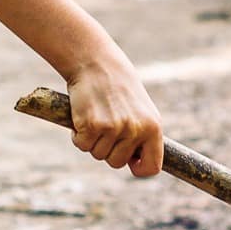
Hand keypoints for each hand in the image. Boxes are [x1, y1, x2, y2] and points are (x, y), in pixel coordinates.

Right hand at [63, 51, 163, 177]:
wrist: (96, 62)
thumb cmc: (118, 87)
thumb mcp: (140, 110)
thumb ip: (142, 134)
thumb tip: (137, 162)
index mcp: (153, 127)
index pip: (151, 167)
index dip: (138, 167)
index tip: (130, 161)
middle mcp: (136, 130)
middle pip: (117, 163)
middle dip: (108, 149)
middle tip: (105, 126)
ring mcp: (114, 128)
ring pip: (98, 154)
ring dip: (92, 141)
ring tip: (95, 116)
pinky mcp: (92, 125)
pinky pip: (82, 145)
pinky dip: (77, 135)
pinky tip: (82, 116)